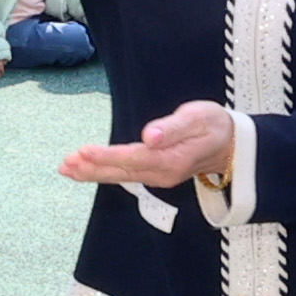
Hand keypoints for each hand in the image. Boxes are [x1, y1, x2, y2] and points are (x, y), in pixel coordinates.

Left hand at [63, 100, 236, 190]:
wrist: (230, 145)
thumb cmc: (213, 125)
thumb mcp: (198, 118)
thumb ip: (173, 128)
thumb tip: (149, 135)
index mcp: (172, 159)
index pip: (134, 158)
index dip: (107, 156)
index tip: (84, 151)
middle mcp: (162, 173)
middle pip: (122, 172)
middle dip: (92, 168)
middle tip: (65, 164)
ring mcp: (158, 177)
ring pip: (120, 176)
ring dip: (92, 173)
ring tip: (66, 168)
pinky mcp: (154, 174)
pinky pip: (125, 176)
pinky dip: (103, 172)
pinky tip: (86, 170)